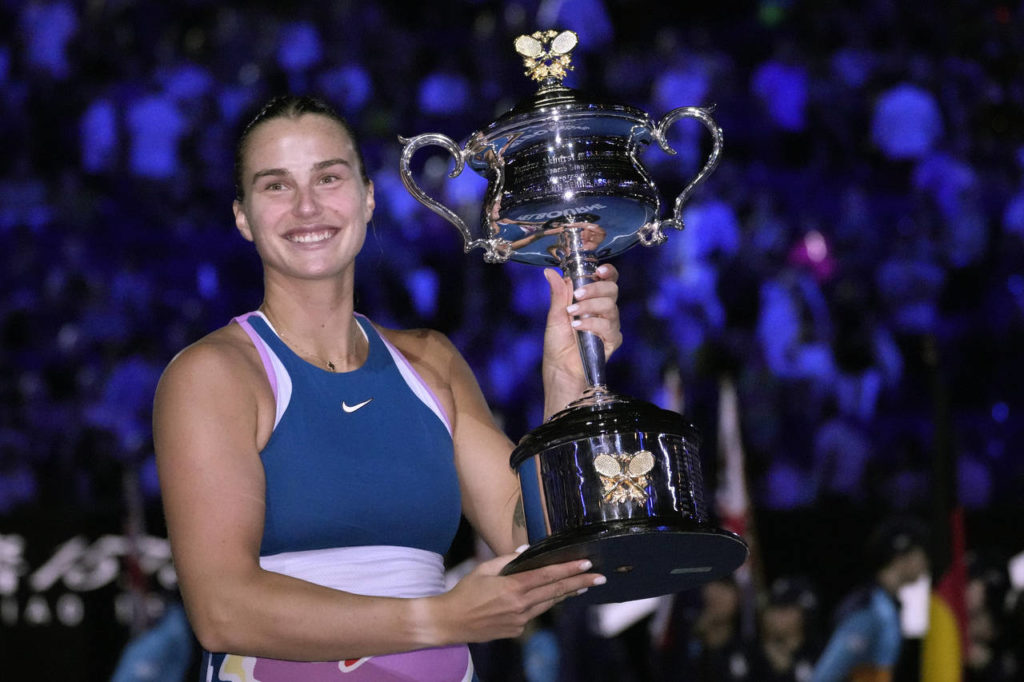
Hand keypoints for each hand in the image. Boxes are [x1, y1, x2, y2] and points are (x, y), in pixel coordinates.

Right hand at [431, 552, 604, 642]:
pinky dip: (545, 603)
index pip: (547, 576)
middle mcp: (520, 606)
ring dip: (566, 593)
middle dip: (579, 583)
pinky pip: (535, 613)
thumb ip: (507, 560)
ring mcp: (520, 620)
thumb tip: (526, 553)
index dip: (569, 570)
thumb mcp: (483, 569)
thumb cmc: (464, 592)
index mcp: (512, 588)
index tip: (586, 565)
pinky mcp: (516, 630)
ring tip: (582, 586)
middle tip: (599, 578)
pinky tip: (552, 597)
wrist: (450, 622)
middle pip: (556, 591)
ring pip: (549, 604)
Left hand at [541, 264, 621, 412]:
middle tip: (578, 294)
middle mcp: (604, 309)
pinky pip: (608, 326)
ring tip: (572, 313)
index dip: (607, 272)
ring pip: (610, 306)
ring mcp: (610, 324)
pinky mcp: (613, 340)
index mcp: (592, 299)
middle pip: (612, 289)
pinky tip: (578, 327)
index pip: (606, 279)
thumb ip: (558, 293)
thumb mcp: (555, 314)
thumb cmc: (557, 343)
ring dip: (590, 306)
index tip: (599, 270)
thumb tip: (550, 271)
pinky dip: (592, 324)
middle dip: (595, 288)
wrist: (560, 368)